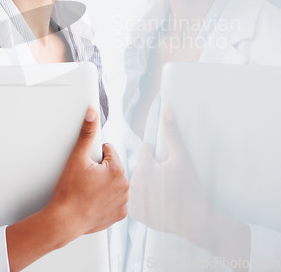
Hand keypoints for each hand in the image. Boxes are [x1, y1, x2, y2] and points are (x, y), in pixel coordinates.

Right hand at [48, 106, 128, 239]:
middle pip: (112, 166)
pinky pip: (114, 199)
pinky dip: (106, 199)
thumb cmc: (69, 191)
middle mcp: (125, 186)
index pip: (108, 150)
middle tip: (85, 179)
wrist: (64, 220)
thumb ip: (86, 133)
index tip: (86, 167)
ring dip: (104, 183)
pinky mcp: (119, 214)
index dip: (94, 156)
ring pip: (113, 182)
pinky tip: (94, 201)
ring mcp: (123, 202)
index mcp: (117, 169)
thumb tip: (92, 113)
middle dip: (100, 169)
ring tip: (88, 190)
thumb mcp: (77, 157)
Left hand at [129, 107, 207, 238]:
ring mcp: (135, 200)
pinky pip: (137, 198)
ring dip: (146, 182)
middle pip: (140, 166)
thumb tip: (167, 110)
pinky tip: (156, 201)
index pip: (145, 150)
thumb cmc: (190, 187)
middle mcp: (136, 184)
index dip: (157, 155)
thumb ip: (172, 132)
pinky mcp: (136, 213)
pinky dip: (144, 199)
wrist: (195, 219)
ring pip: (138, 182)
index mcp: (144, 167)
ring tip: (162, 191)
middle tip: (166, 180)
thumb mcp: (182, 157)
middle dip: (151, 168)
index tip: (166, 164)